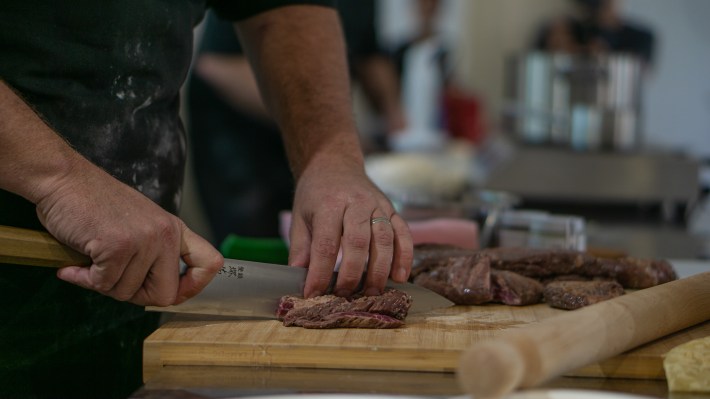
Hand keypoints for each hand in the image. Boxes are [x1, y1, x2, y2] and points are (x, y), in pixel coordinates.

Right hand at [34, 158, 223, 305]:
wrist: (62, 178)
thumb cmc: (95, 203)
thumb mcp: (140, 223)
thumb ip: (154, 253)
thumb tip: (161, 296)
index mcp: (174, 229)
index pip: (210, 263)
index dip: (194, 287)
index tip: (173, 292)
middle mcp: (165, 234)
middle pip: (165, 294)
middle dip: (137, 296)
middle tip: (113, 280)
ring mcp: (143, 240)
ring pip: (128, 292)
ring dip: (104, 284)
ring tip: (91, 262)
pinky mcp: (117, 246)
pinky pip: (103, 284)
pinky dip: (84, 279)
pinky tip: (74, 266)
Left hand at [288, 156, 412, 297]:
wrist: (335, 163)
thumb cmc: (315, 194)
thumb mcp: (299, 216)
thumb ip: (300, 248)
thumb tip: (299, 279)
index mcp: (329, 203)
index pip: (325, 243)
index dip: (320, 272)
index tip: (314, 293)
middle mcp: (356, 202)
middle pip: (358, 242)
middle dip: (352, 273)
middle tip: (345, 296)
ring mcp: (378, 205)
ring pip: (384, 239)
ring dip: (380, 270)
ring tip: (372, 292)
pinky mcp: (393, 209)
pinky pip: (403, 233)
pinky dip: (404, 256)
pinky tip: (400, 277)